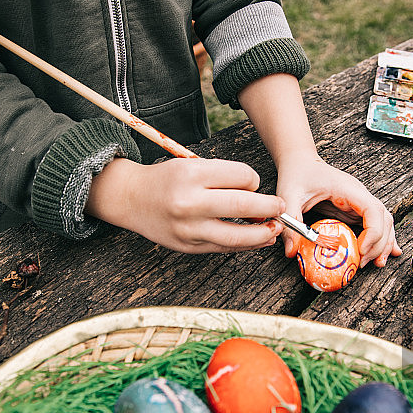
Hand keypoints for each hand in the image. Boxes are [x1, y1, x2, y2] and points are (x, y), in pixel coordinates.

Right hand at [85, 157, 284, 252]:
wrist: (131, 198)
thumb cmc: (168, 180)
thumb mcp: (192, 165)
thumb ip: (224, 178)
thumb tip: (260, 198)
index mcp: (192, 175)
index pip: (241, 177)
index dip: (254, 180)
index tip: (253, 183)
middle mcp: (190, 202)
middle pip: (244, 206)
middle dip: (270, 208)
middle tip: (280, 207)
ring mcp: (189, 228)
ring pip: (237, 235)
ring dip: (263, 233)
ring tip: (274, 229)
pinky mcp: (188, 246)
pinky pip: (224, 247)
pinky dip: (246, 245)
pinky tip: (258, 240)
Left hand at [275, 157, 401, 266]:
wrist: (299, 162)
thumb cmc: (296, 175)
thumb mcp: (289, 197)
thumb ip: (291, 223)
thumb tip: (291, 251)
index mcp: (347, 189)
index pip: (373, 210)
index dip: (373, 232)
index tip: (361, 250)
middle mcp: (358, 195)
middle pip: (383, 219)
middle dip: (379, 243)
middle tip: (364, 263)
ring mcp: (358, 202)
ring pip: (383, 222)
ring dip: (384, 243)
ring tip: (378, 263)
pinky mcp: (354, 209)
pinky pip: (373, 224)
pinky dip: (380, 239)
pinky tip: (386, 253)